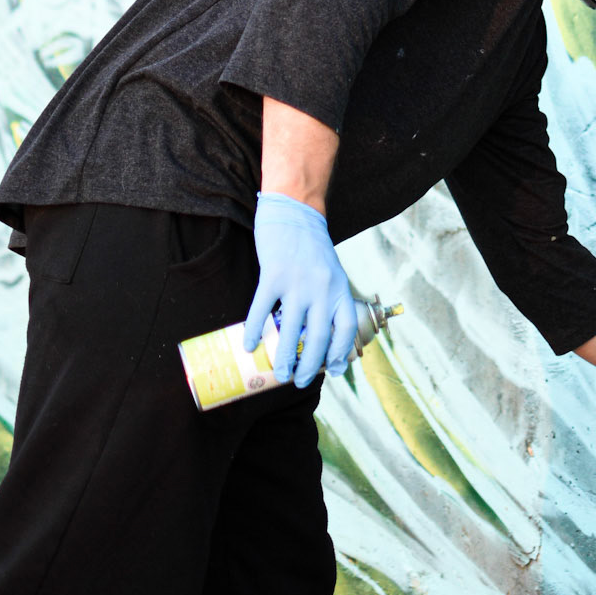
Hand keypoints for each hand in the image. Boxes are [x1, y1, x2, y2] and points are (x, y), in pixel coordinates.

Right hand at [244, 191, 357, 386]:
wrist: (295, 213)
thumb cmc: (312, 248)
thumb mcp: (331, 273)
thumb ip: (329, 300)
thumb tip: (320, 339)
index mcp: (339, 288)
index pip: (346, 328)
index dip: (341, 353)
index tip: (332, 370)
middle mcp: (322, 288)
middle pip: (319, 338)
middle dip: (309, 366)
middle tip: (299, 381)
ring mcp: (297, 282)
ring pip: (291, 330)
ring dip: (284, 358)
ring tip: (279, 374)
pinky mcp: (273, 275)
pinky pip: (262, 310)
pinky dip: (255, 331)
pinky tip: (249, 346)